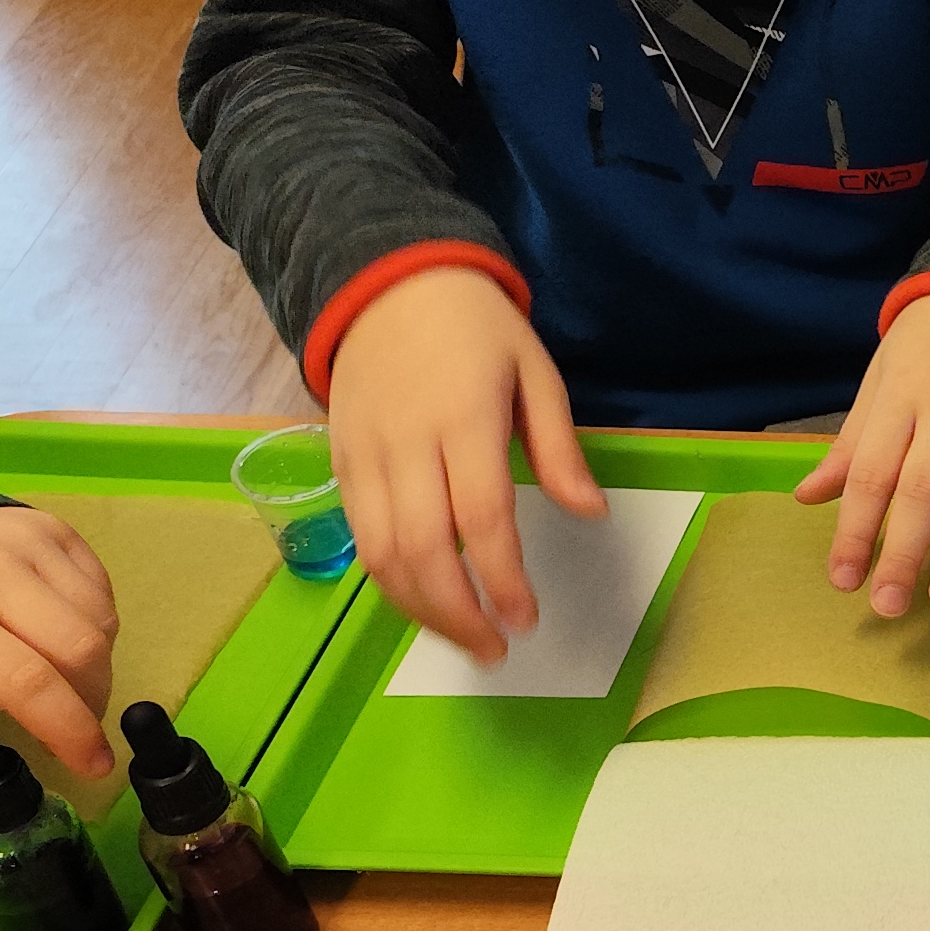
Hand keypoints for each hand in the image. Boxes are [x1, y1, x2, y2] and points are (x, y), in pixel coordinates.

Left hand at [0, 506, 118, 845]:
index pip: (27, 680)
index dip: (70, 732)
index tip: (92, 767)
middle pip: (81, 649)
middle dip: (89, 704)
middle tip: (70, 730)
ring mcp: (22, 539)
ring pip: (100, 619)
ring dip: (94, 667)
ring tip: (56, 685)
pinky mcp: (48, 526)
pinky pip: (99, 588)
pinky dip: (93, 626)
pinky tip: (53, 640)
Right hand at [328, 264, 604, 663]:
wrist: (385, 280)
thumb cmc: (476, 327)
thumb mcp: (535, 371)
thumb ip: (559, 448)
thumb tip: (591, 514)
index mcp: (464, 420)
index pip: (481, 518)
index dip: (503, 579)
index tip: (527, 619)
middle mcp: (406, 445)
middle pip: (422, 550)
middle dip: (459, 613)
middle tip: (496, 650)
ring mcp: (364, 456)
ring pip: (380, 553)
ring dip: (420, 609)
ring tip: (463, 638)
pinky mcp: (338, 462)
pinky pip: (360, 535)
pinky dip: (388, 579)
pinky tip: (423, 600)